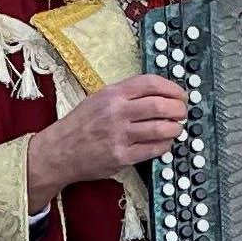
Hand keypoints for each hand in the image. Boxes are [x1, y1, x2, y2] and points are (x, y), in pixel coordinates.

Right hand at [25, 72, 189, 211]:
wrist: (59, 151)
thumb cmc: (80, 125)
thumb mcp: (99, 99)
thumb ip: (126, 95)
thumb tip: (159, 94)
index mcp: (112, 94)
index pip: (150, 83)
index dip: (172, 88)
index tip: (181, 95)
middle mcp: (116, 112)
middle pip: (160, 105)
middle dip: (178, 109)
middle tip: (182, 113)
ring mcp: (119, 135)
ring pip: (160, 128)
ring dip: (175, 129)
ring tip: (176, 129)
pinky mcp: (121, 156)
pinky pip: (153, 149)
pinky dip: (164, 145)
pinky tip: (164, 143)